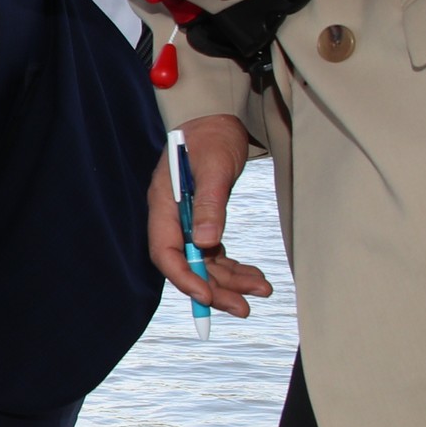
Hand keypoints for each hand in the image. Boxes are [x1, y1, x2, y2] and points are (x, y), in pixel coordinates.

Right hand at [149, 115, 275, 317]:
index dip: (184, 278)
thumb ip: (210, 205)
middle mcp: (171, 217)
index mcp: (164, 205)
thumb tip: (204, 244)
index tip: (208, 298)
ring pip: (204, 262)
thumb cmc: (212, 136)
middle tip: (244, 307)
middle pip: (187, 264)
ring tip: (261, 291)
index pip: (165, 252)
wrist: (216, 118)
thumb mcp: (215, 167)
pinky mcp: (202, 221)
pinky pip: (214, 253)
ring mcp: (186, 221)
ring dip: (229, 281)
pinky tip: (255, 276)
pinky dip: (233, 267)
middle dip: (214, 289)